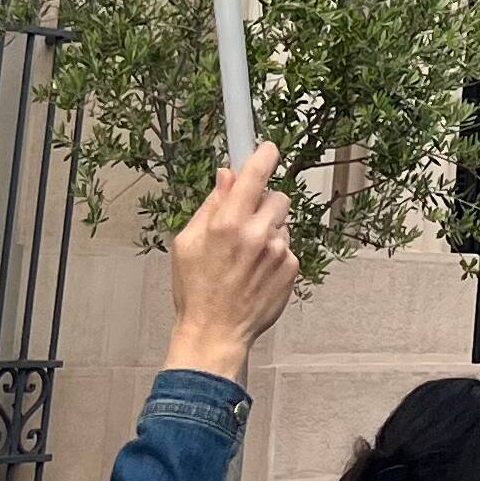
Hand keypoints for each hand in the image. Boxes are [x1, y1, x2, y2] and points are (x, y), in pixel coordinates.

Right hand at [162, 143, 297, 380]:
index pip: (256, 174)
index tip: (267, 148)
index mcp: (228, 223)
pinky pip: (288, 247)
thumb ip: (210, 205)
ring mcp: (279, 251)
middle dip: (263, 204)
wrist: (215, 332)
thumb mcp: (187, 243)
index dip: (263, 155)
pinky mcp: (292, 268)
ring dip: (269, 231)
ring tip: (246, 257)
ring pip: (283, 223)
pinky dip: (275, 254)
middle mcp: (258, 234)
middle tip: (244, 223)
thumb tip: (226, 176)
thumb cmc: (196, 291)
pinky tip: (256, 272)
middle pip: (277, 196)